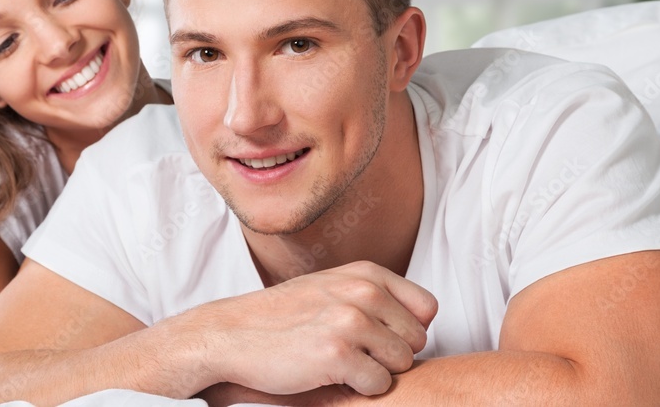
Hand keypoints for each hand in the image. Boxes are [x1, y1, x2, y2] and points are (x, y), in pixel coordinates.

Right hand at [191, 260, 436, 397]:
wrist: (232, 333)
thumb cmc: (285, 317)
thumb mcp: (333, 287)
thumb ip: (376, 295)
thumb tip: (426, 321)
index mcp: (365, 273)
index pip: (426, 308)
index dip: (407, 329)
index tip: (380, 337)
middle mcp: (362, 292)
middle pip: (417, 340)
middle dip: (391, 354)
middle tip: (352, 352)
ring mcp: (349, 322)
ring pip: (402, 364)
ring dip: (375, 372)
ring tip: (340, 361)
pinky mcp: (336, 355)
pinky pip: (379, 384)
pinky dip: (359, 388)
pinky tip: (329, 374)